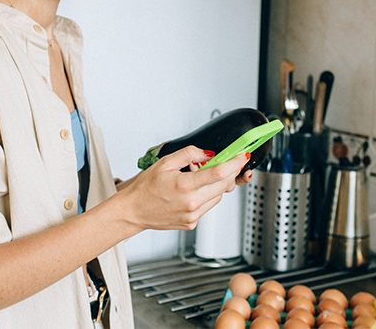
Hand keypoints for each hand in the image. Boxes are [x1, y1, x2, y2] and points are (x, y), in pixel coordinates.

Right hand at [119, 146, 247, 231]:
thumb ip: (189, 154)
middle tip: (223, 163)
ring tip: (198, 177)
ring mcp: (193, 215)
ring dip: (216, 185)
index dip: (235, 163)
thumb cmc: (146, 188)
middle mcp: (191, 203)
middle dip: (228, 172)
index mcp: (185, 185)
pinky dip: (206, 196)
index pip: (219, 172)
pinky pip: (208, 206)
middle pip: (223, 185)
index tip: (242, 156)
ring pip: (218, 196)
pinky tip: (192, 191)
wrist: (134, 210)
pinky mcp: (192, 223)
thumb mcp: (165, 162)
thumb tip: (208, 153)